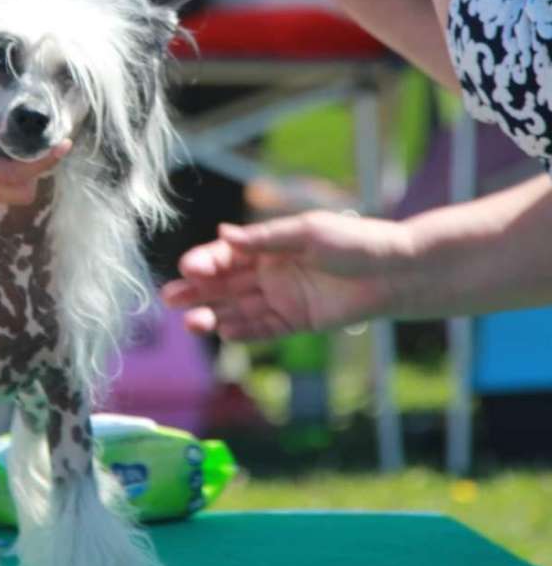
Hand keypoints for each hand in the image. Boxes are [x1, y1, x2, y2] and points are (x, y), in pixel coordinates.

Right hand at [161, 212, 411, 338]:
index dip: (207, 261)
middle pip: (226, 283)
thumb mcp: (307, 233)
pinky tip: (224, 333)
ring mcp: (283, 297)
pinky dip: (244, 332)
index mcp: (270, 244)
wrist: (395, 272)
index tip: (188, 268)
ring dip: (214, 315)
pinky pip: (264, 329)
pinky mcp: (297, 321)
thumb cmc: (354, 242)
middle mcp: (271, 271)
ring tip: (191, 323)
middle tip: (170, 298)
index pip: (228, 253)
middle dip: (198, 290)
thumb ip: (264, 239)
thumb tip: (224, 234)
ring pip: (239, 308)